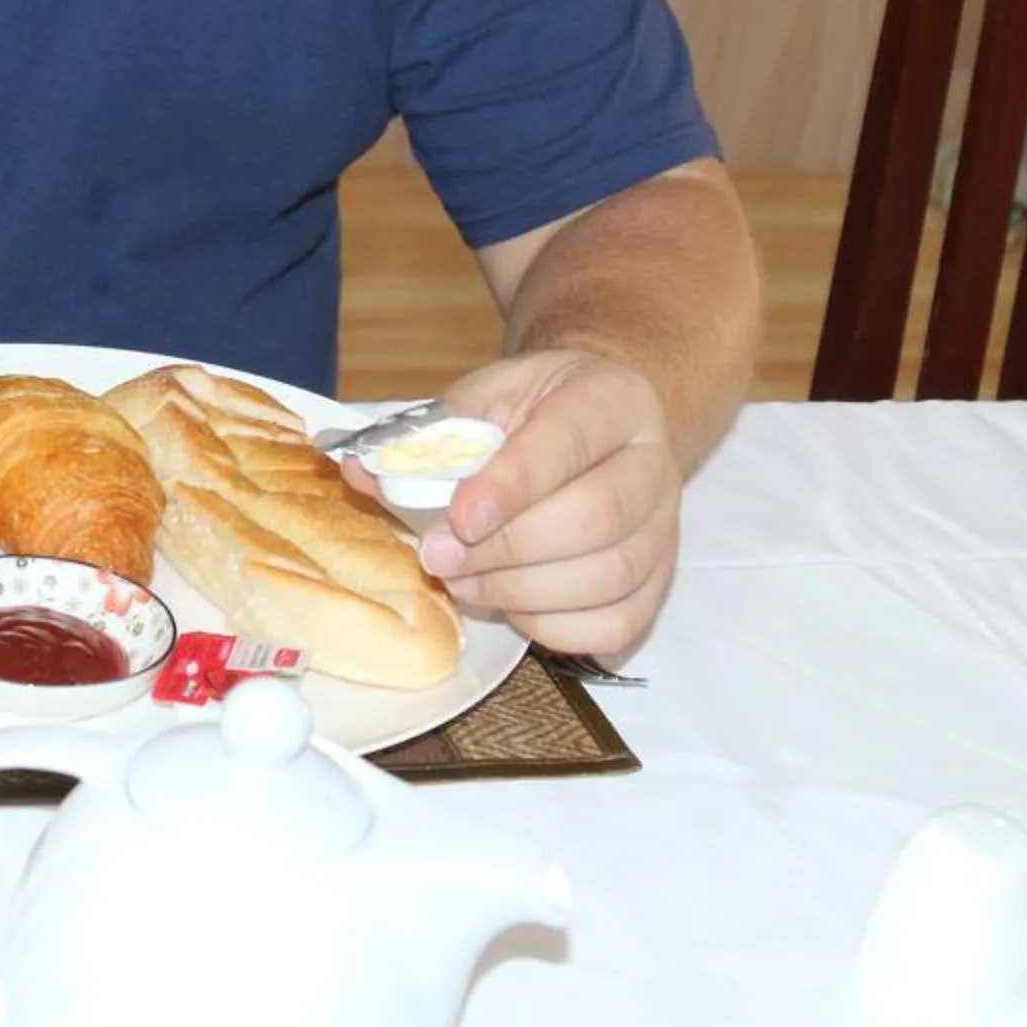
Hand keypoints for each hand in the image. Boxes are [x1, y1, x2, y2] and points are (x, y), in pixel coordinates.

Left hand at [407, 348, 680, 656]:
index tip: (458, 517)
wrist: (596, 426)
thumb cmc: (536, 413)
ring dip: (522, 592)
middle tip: (441, 558)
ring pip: (610, 578)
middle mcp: (654, 465)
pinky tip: (512, 605)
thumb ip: (431, 434)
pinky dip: (555, 628)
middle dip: (507, 550)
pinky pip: (617, 625)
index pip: (569, 441)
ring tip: (465, 582)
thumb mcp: (486, 398)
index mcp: (612, 400)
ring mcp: (664, 529)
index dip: (512, 485)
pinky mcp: (659, 582)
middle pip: (597, 517)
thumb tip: (363, 472)